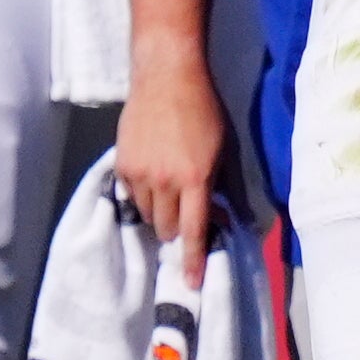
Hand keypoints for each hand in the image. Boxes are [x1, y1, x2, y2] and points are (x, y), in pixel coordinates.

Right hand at [118, 51, 226, 287]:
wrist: (166, 75)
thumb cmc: (205, 110)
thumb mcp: (227, 148)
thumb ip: (231, 188)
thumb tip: (238, 222)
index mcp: (195, 178)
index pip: (194, 231)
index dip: (192, 260)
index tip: (192, 283)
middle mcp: (165, 181)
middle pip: (168, 229)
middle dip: (180, 227)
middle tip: (189, 208)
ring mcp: (140, 173)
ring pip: (149, 216)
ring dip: (162, 212)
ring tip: (171, 187)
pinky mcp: (122, 165)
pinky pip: (132, 197)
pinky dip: (144, 195)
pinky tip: (154, 173)